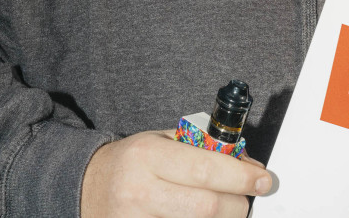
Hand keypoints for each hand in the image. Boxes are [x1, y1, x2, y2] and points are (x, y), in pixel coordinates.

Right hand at [81, 129, 271, 216]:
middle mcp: (140, 191)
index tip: (264, 179)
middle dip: (238, 204)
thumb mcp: (161, 139)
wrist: (85, 186)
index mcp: (148, 155)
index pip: (205, 169)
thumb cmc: (132, 161)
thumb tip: (245, 163)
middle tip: (248, 198)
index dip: (240, 176)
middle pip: (206, 207)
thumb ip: (200, 148)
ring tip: (229, 208)